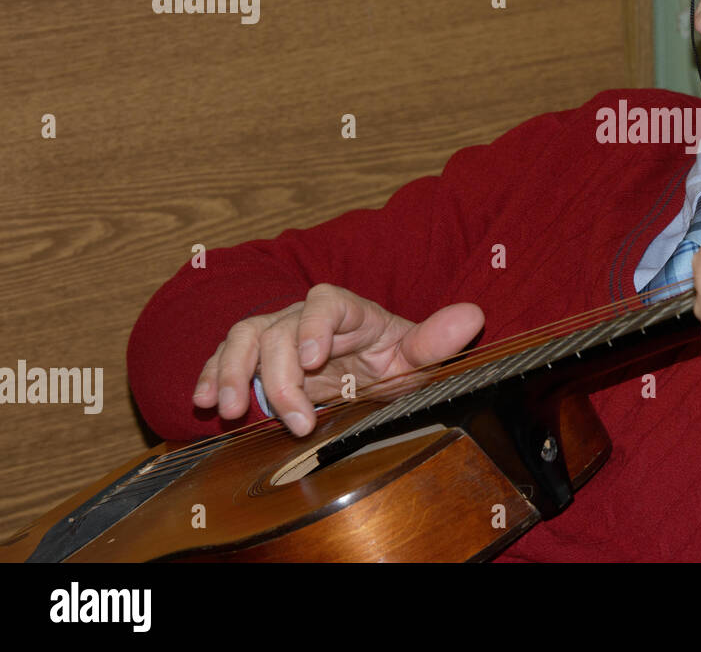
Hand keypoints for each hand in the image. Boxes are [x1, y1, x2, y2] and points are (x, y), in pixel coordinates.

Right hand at [192, 283, 483, 436]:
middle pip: (279, 329)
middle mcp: (306, 316)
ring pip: (243, 338)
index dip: (314, 325)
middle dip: (280, 377)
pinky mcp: (253, 357)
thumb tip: (474, 316)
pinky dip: (208, 376)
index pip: (326, 302)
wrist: (364, 371)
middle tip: (296, 421)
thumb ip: (437, 340)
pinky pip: (223, 358)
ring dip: (231, 372)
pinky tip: (203, 402)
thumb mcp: (416, 357)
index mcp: (349, 311)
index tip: (314, 359)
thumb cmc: (390, 361)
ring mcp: (276, 333)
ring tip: (230, 411)